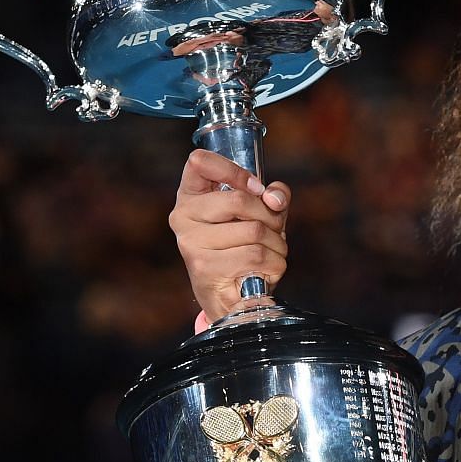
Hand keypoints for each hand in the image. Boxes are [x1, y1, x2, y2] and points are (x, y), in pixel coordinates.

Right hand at [168, 149, 291, 321]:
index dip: (235, 171)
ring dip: (277, 244)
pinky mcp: (205, 268)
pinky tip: (265, 270)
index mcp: (190, 196)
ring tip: (271, 253)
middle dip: (270, 216)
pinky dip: (274, 264)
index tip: (257, 187)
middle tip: (275, 229)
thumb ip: (271, 197)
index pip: (199, 162)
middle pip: (239, 200)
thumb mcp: (258, 215)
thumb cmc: (242, 250)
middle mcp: (183, 217)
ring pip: (254, 231)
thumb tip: (275, 197)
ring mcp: (191, 243)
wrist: (228, 299)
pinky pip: (257, 256)